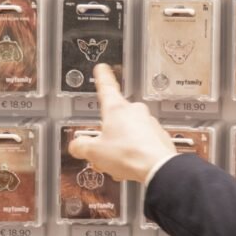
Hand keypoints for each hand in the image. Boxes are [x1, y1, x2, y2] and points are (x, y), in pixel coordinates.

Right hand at [68, 64, 176, 183]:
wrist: (157, 167)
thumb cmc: (128, 155)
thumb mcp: (94, 152)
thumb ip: (81, 146)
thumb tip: (76, 145)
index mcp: (116, 108)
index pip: (106, 87)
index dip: (102, 77)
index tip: (102, 68)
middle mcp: (134, 111)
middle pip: (116, 118)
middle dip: (109, 133)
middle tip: (103, 150)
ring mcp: (149, 122)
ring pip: (129, 132)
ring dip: (122, 146)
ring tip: (118, 163)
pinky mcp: (159, 136)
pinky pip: (143, 142)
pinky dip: (135, 152)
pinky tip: (131, 166)